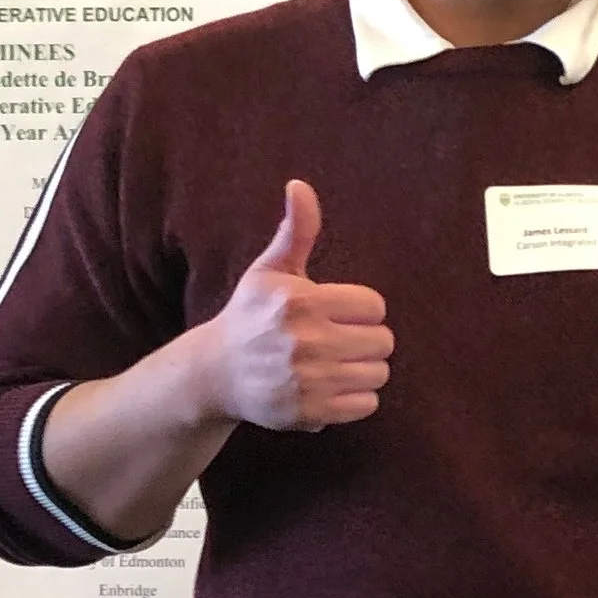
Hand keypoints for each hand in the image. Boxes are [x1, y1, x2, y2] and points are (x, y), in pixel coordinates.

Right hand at [205, 181, 392, 433]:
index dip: (361, 310)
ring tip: (336, 364)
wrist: (214, 374)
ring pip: (379, 373)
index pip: (374, 306)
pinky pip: (367, 404)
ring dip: (363, 370)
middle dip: (366, 340)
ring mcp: (309, 379)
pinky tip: (332, 387)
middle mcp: (306, 341)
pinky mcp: (311, 412)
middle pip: (383, 341)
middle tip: (340, 341)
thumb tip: (300, 185)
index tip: (339, 314)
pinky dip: (356, 398)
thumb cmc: (248, 317)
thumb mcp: (269, 271)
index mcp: (301, 301)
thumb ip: (296, 231)